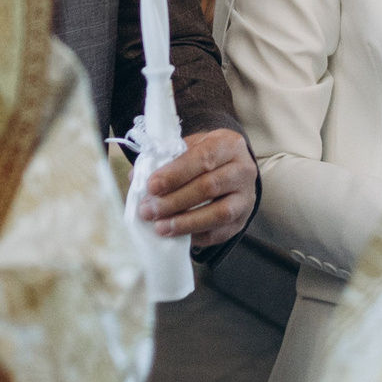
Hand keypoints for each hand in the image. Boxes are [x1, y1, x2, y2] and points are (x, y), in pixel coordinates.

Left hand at [142, 129, 256, 247]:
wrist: (234, 169)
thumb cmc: (205, 157)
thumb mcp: (190, 147)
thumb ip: (165, 159)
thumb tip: (135, 177)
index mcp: (228, 145)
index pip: (202, 158)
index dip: (175, 174)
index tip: (151, 186)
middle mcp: (243, 170)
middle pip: (208, 187)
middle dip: (174, 201)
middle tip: (148, 210)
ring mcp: (245, 197)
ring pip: (218, 213)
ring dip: (185, 222)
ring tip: (160, 227)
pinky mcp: (242, 220)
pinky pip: (220, 232)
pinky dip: (196, 236)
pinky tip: (176, 236)